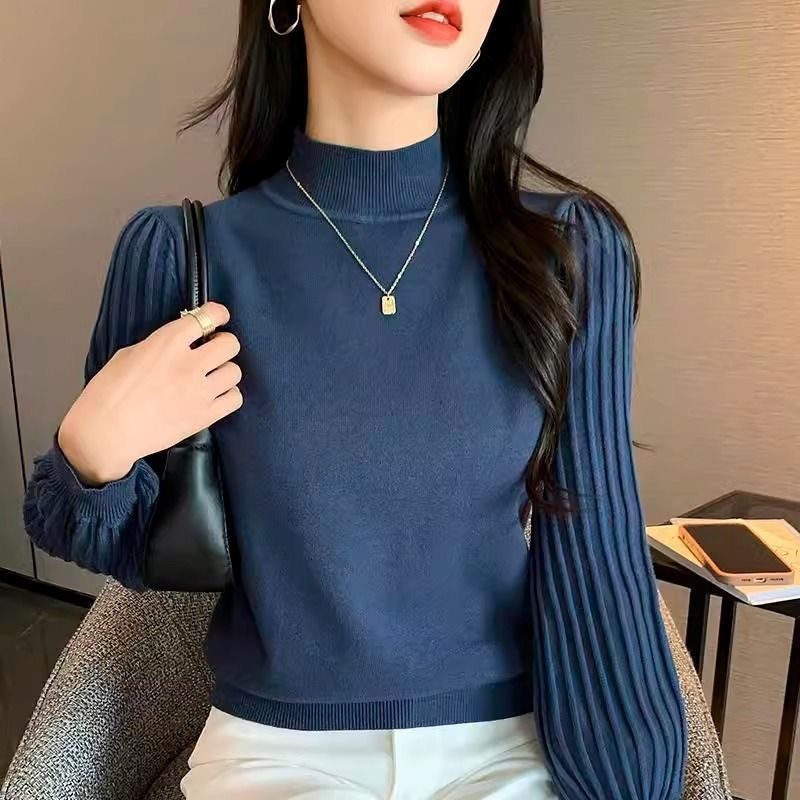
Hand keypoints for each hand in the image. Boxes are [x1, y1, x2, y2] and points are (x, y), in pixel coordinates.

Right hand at [58, 301, 241, 485]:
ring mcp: (199, 391)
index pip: (207, 317)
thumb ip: (159, 345)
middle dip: (223, 343)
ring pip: (235, 371)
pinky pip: (234, 399)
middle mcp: (188, 364)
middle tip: (213, 350)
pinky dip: (228, 395)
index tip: (218, 316)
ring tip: (212, 376)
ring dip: (225, 371)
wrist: (105, 434)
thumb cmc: (108, 395)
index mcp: (167, 343)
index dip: (217, 314)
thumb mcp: (128, 354)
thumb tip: (178, 344)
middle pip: (229, 344)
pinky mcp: (204, 416)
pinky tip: (216, 396)